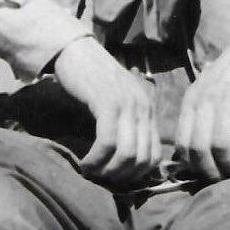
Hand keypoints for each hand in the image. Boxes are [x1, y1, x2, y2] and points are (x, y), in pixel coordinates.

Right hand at [54, 37, 160, 185]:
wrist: (75, 50)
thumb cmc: (91, 79)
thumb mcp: (116, 103)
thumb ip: (125, 126)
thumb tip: (124, 162)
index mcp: (148, 109)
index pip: (155, 156)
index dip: (135, 175)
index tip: (114, 178)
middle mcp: (143, 107)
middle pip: (143, 159)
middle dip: (121, 177)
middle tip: (100, 178)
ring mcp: (127, 104)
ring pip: (127, 154)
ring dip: (107, 171)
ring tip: (91, 171)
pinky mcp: (108, 102)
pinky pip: (107, 142)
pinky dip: (96, 159)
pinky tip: (85, 162)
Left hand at [175, 20, 229, 180]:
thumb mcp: (207, 91)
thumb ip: (198, 116)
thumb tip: (191, 154)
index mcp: (192, 100)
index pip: (182, 143)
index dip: (193, 165)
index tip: (206, 174)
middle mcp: (206, 100)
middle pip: (199, 149)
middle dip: (211, 171)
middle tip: (223, 179)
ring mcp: (228, 100)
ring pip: (220, 146)